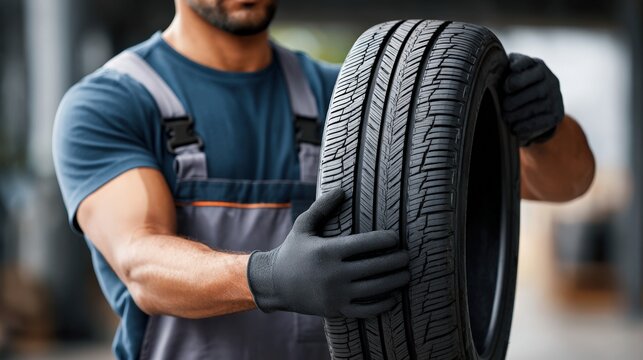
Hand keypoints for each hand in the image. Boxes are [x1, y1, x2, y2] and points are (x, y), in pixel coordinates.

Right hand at [247, 188, 409, 317]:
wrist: (274, 284)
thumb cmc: (292, 250)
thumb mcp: (303, 226)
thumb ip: (322, 207)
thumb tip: (342, 189)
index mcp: (328, 251)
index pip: (364, 244)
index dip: (384, 240)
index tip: (396, 237)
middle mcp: (333, 273)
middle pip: (374, 267)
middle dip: (395, 261)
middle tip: (407, 256)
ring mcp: (336, 294)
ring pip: (374, 289)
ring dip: (395, 282)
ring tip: (406, 274)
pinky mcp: (336, 310)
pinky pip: (365, 310)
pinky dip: (382, 305)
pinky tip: (394, 297)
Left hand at [502, 53, 564, 145]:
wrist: (539, 99)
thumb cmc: (518, 82)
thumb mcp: (512, 70)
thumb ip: (505, 66)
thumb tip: (498, 69)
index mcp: (538, 66)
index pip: (529, 68)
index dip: (516, 79)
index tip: (505, 87)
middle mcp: (551, 80)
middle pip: (535, 91)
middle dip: (516, 101)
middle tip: (504, 107)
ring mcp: (556, 98)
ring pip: (537, 108)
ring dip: (518, 115)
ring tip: (506, 118)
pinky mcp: (557, 114)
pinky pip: (542, 122)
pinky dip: (526, 126)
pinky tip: (515, 128)